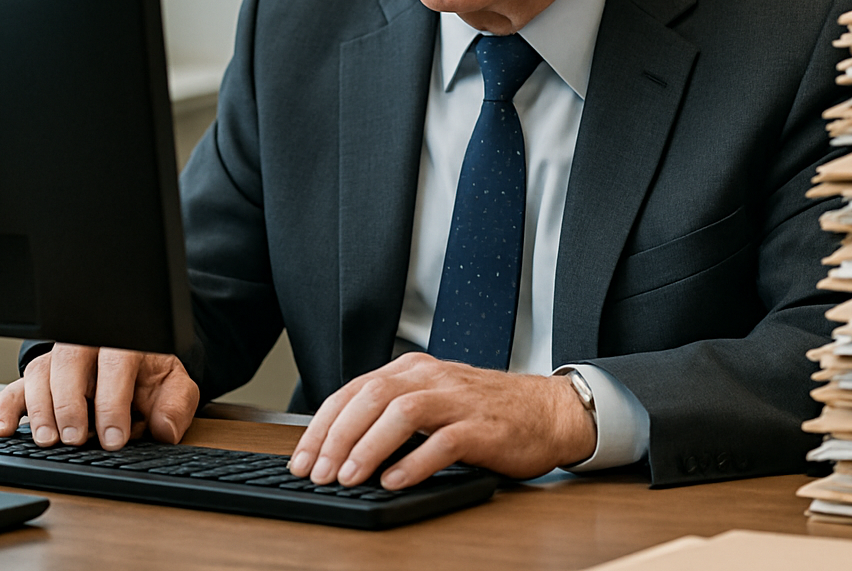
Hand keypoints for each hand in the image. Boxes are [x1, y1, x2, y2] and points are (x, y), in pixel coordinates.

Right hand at [0, 344, 199, 450]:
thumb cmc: (150, 377)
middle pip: (70, 362)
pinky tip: (3, 430)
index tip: (114, 437)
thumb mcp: (174, 386)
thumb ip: (176, 406)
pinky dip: (5, 409)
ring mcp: (60, 362)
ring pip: (40, 374)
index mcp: (125, 342)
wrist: (135, 367)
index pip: (116, 363)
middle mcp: (88, 346)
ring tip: (48, 440)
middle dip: (70, 403)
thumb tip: (165, 430)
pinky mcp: (39, 380)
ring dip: (40, 409)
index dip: (113, 402)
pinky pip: (15, 389)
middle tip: (76, 438)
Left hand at [287, 353, 594, 489]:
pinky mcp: (482, 426)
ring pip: (402, 413)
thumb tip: (339, 450)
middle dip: (337, 437)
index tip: (303, 459)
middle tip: (318, 472)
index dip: (322, 426)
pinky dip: (413, 463)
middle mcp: (431, 378)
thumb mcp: (432, 402)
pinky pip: (443, 441)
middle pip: (370, 398)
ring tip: (348, 476)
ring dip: (368, 447)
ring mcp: (458, 400)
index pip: (353, 391)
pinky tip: (394, 481)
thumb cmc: (487, 412)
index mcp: (412, 370)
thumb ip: (392, 415)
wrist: (548, 412)